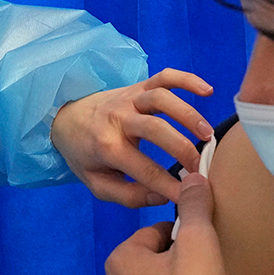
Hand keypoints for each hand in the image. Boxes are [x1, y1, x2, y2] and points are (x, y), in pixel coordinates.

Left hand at [51, 67, 213, 205]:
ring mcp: (129, 98)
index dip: (169, 184)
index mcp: (107, 146)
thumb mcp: (97, 184)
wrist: (66, 118)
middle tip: (201, 166)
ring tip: (207, 134)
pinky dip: (187, 79)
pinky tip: (207, 91)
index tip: (190, 195)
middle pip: (155, 128)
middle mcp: (118, 118)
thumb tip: (163, 197)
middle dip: (182, 148)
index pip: (144, 168)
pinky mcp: (138, 85)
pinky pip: (164, 76)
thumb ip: (129, 196)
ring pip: (161, 98)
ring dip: (188, 114)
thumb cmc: (85, 155)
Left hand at [105, 173, 225, 274]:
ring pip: (165, 266)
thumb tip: (194, 178)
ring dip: (184, 264)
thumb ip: (193, 207)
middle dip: (182, 248)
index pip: (156, 228)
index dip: (182, 230)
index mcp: (121, 256)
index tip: (199, 238)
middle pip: (161, 247)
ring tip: (202, 271)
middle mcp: (120, 274)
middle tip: (201, 259)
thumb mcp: (196, 243)